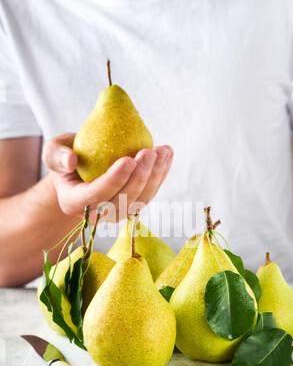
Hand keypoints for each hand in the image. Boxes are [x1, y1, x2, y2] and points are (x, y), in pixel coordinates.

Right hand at [42, 133, 172, 220]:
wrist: (80, 171)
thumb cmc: (66, 159)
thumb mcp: (53, 152)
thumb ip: (55, 155)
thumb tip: (71, 161)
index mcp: (73, 203)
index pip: (96, 195)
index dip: (114, 180)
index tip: (128, 159)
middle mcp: (97, 214)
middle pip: (122, 201)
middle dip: (139, 178)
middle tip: (149, 152)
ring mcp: (117, 212)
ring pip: (140, 201)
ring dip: (155, 177)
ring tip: (163, 151)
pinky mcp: (133, 205)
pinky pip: (150, 193)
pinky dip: (161, 175)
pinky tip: (167, 155)